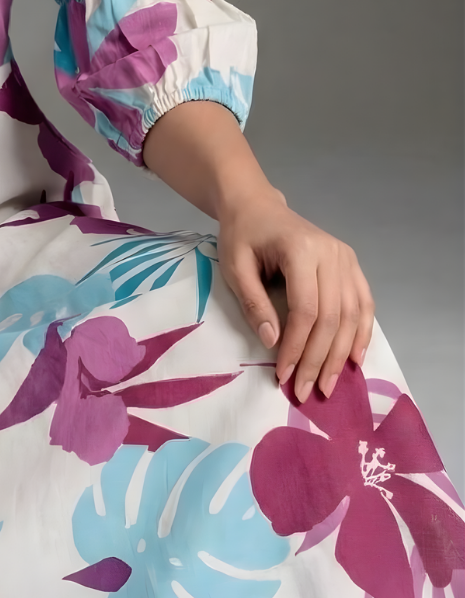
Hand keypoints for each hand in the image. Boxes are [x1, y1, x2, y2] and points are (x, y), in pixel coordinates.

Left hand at [216, 187, 373, 402]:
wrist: (257, 205)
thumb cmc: (241, 235)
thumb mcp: (235, 267)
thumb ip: (253, 303)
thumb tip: (273, 342)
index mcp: (301, 250)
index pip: (305, 309)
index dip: (297, 346)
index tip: (285, 376)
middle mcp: (332, 253)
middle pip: (332, 316)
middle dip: (319, 358)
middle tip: (308, 392)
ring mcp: (346, 258)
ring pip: (352, 314)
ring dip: (342, 354)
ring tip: (329, 384)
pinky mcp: (351, 264)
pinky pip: (363, 303)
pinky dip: (361, 333)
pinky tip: (354, 359)